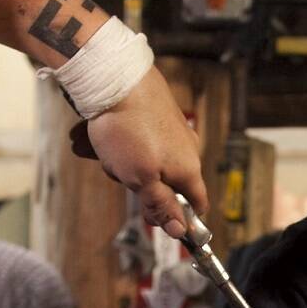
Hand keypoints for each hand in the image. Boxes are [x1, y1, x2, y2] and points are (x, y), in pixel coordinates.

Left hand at [86, 68, 207, 237]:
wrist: (116, 77)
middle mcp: (187, 149)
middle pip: (168, 184)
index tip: (157, 218)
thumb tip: (179, 231)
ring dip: (127, 164)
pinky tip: (109, 134)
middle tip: (122, 177)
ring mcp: (173, 130)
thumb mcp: (141, 180)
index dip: (181, 218)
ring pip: (149, 162)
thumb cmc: (128, 131)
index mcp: (189, 170)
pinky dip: (124, 143)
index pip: (197, 204)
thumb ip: (161, 205)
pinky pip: (140, 140)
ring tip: (108, 152)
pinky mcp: (157, 114)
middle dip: (142, 186)